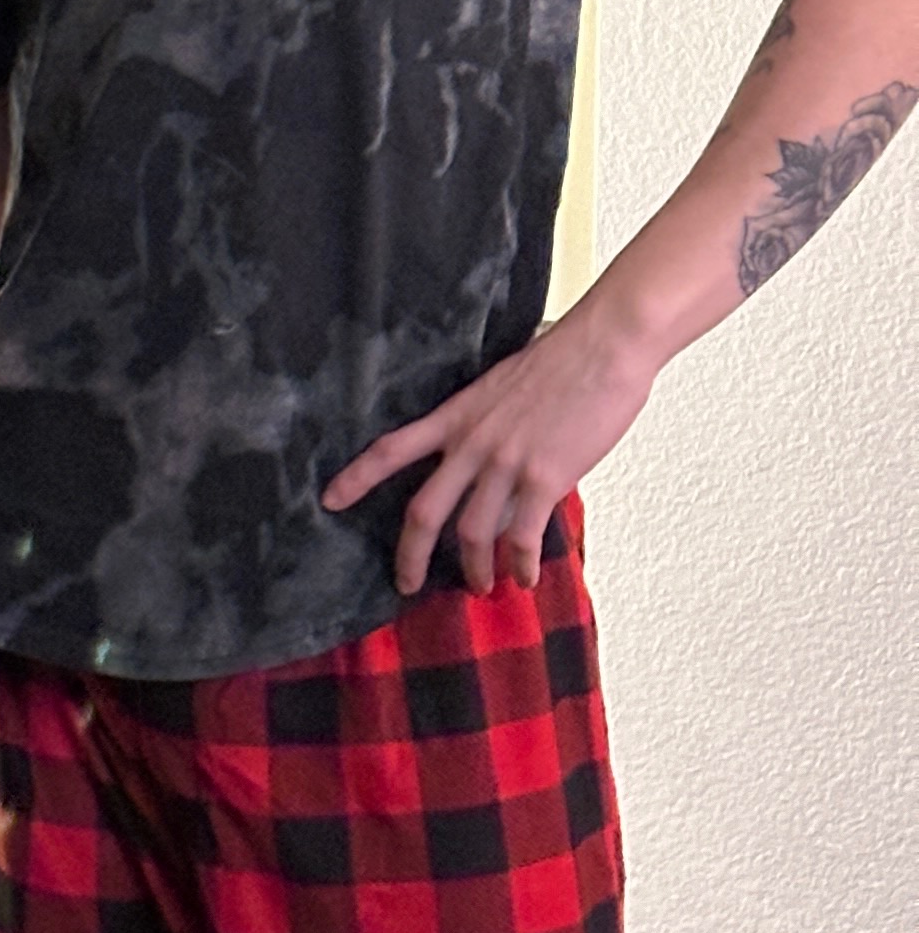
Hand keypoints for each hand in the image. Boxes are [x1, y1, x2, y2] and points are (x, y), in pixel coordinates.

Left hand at [321, 305, 661, 595]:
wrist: (603, 346)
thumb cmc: (560, 359)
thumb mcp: (500, 387)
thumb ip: (483, 422)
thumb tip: (484, 456)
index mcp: (456, 416)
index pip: (391, 449)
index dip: (356, 477)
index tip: (329, 501)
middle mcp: (472, 443)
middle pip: (423, 511)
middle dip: (411, 557)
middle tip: (408, 584)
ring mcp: (506, 462)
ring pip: (472, 533)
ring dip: (475, 569)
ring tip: (481, 586)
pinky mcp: (544, 477)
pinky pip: (523, 536)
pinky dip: (522, 565)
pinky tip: (526, 577)